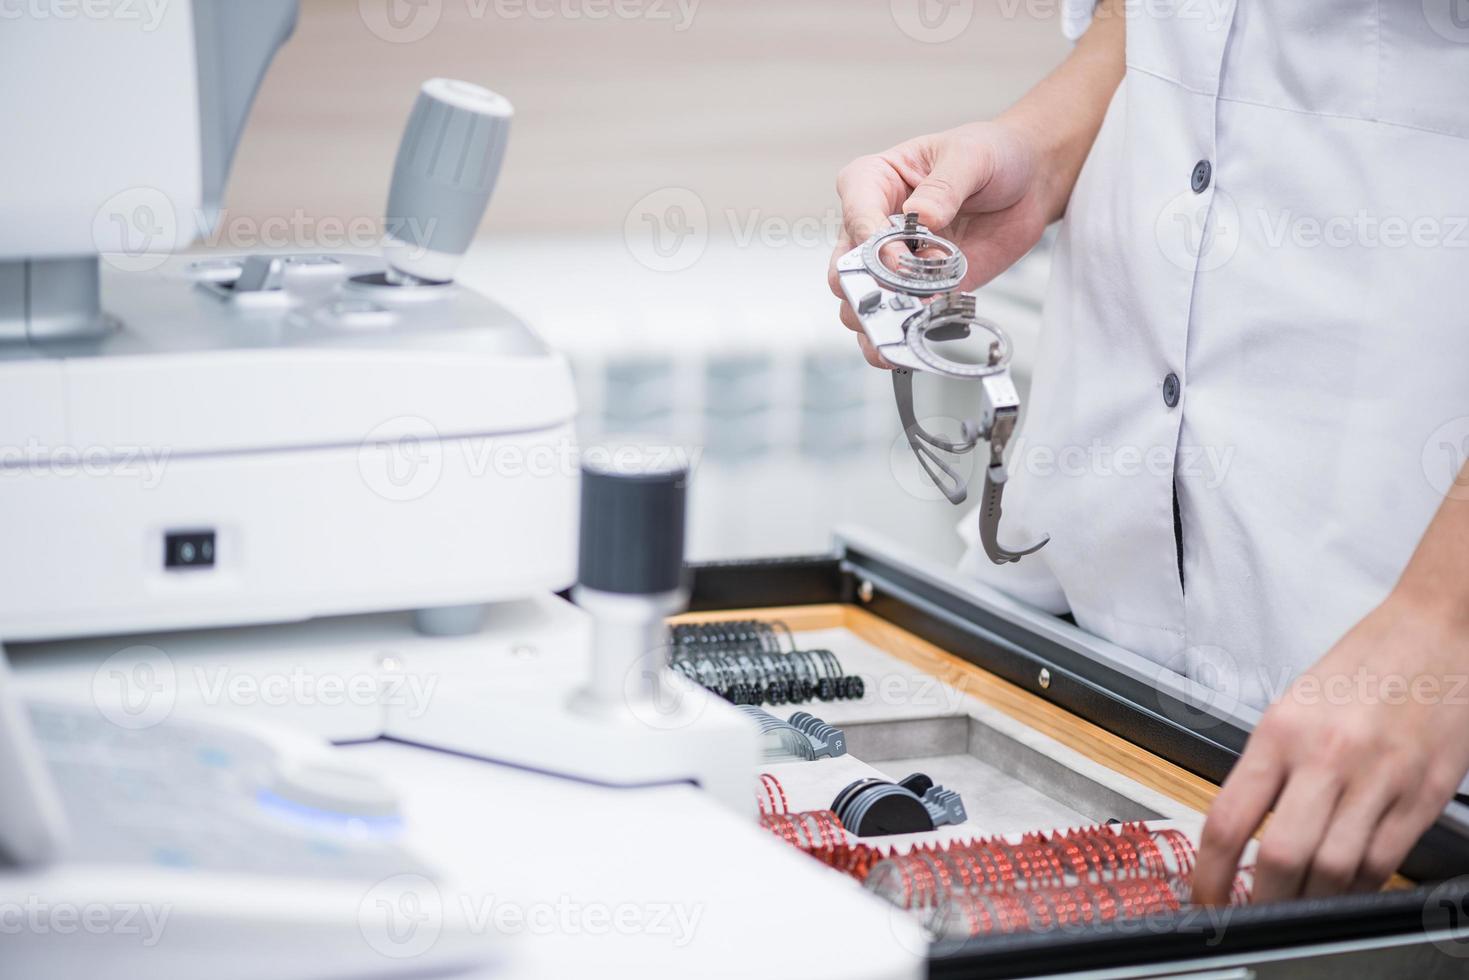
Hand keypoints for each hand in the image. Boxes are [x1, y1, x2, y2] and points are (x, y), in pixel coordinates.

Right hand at [826, 120, 1054, 367]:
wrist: (1027, 183)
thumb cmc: (990, 156)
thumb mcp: (970, 157)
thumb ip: (944, 187)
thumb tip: (921, 215)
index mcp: (871, 183)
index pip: (855, 215)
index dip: (871, 241)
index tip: (898, 256)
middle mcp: (872, 228)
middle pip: (844, 270)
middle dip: (866, 290)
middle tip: (897, 295)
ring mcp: (892, 265)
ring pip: (861, 305)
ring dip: (883, 317)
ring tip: (911, 319)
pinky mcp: (919, 291)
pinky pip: (900, 321)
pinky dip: (906, 333)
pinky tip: (921, 333)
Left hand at [1193, 592, 1468, 904]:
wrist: (1434, 631)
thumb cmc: (1362, 666)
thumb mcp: (1293, 707)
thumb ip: (1271, 767)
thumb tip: (1244, 833)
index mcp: (1280, 732)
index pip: (1228, 819)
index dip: (1209, 873)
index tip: (1204, 897)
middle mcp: (1325, 756)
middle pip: (1280, 857)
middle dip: (1261, 901)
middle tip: (1253, 915)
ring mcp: (1379, 779)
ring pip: (1334, 870)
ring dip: (1310, 902)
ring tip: (1296, 907)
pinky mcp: (1423, 795)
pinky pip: (1383, 862)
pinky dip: (1358, 887)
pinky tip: (1344, 887)